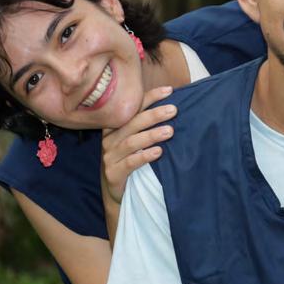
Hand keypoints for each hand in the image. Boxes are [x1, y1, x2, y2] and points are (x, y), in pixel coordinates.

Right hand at [101, 86, 176, 204]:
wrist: (117, 192)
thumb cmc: (130, 160)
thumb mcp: (136, 141)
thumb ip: (147, 125)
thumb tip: (173, 106)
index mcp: (115, 127)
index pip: (133, 108)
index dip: (150, 97)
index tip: (169, 90)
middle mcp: (110, 139)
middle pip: (132, 123)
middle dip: (154, 115)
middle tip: (173, 110)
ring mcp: (109, 157)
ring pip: (131, 142)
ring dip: (151, 135)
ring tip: (170, 131)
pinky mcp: (113, 174)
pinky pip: (130, 163)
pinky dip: (144, 156)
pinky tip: (159, 152)